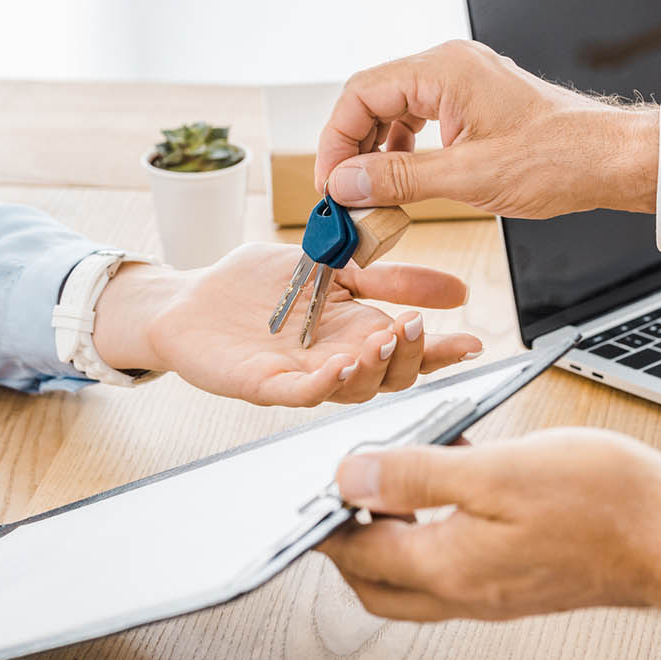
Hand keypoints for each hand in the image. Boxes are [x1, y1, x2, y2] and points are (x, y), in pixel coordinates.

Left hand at [92, 243, 483, 405]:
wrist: (189, 301)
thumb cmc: (254, 287)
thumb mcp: (332, 265)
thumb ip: (386, 277)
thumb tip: (454, 289)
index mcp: (356, 333)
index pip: (409, 349)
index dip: (442, 350)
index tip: (472, 341)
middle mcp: (336, 361)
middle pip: (389, 376)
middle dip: (411, 356)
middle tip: (418, 328)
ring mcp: (302, 377)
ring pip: (352, 388)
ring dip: (373, 368)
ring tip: (384, 339)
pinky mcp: (265, 385)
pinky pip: (302, 393)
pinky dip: (326, 382)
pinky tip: (341, 364)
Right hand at [314, 40, 658, 218]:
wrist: (611, 161)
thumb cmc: (559, 159)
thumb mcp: (468, 178)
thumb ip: (399, 179)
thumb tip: (347, 183)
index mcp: (445, 70)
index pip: (361, 93)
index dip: (336, 140)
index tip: (331, 182)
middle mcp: (449, 68)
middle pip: (372, 99)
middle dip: (351, 148)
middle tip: (343, 192)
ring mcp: (461, 84)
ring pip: (392, 111)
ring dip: (375, 153)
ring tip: (368, 194)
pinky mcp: (471, 105)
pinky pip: (418, 121)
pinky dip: (401, 152)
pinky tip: (399, 183)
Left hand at [318, 428, 660, 621]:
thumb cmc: (604, 502)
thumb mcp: (496, 471)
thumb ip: (416, 474)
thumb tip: (350, 477)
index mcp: (447, 567)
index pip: (357, 554)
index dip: (325, 521)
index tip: (311, 489)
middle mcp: (464, 592)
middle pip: (377, 582)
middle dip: (348, 541)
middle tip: (343, 491)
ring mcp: (493, 592)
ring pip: (414, 576)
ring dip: (393, 533)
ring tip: (397, 476)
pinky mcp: (519, 582)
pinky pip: (455, 564)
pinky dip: (437, 529)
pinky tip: (457, 480)